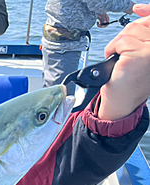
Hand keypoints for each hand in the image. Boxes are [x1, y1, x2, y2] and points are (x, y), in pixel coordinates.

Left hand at [99, 3, 149, 119]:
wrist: (122, 101)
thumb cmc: (129, 80)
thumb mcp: (140, 51)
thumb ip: (143, 33)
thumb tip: (140, 9)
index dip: (147, 11)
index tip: (137, 8)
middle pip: (138, 25)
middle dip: (124, 36)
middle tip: (120, 52)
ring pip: (129, 32)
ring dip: (117, 45)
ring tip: (119, 60)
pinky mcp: (141, 55)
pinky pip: (121, 42)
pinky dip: (112, 50)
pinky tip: (116, 62)